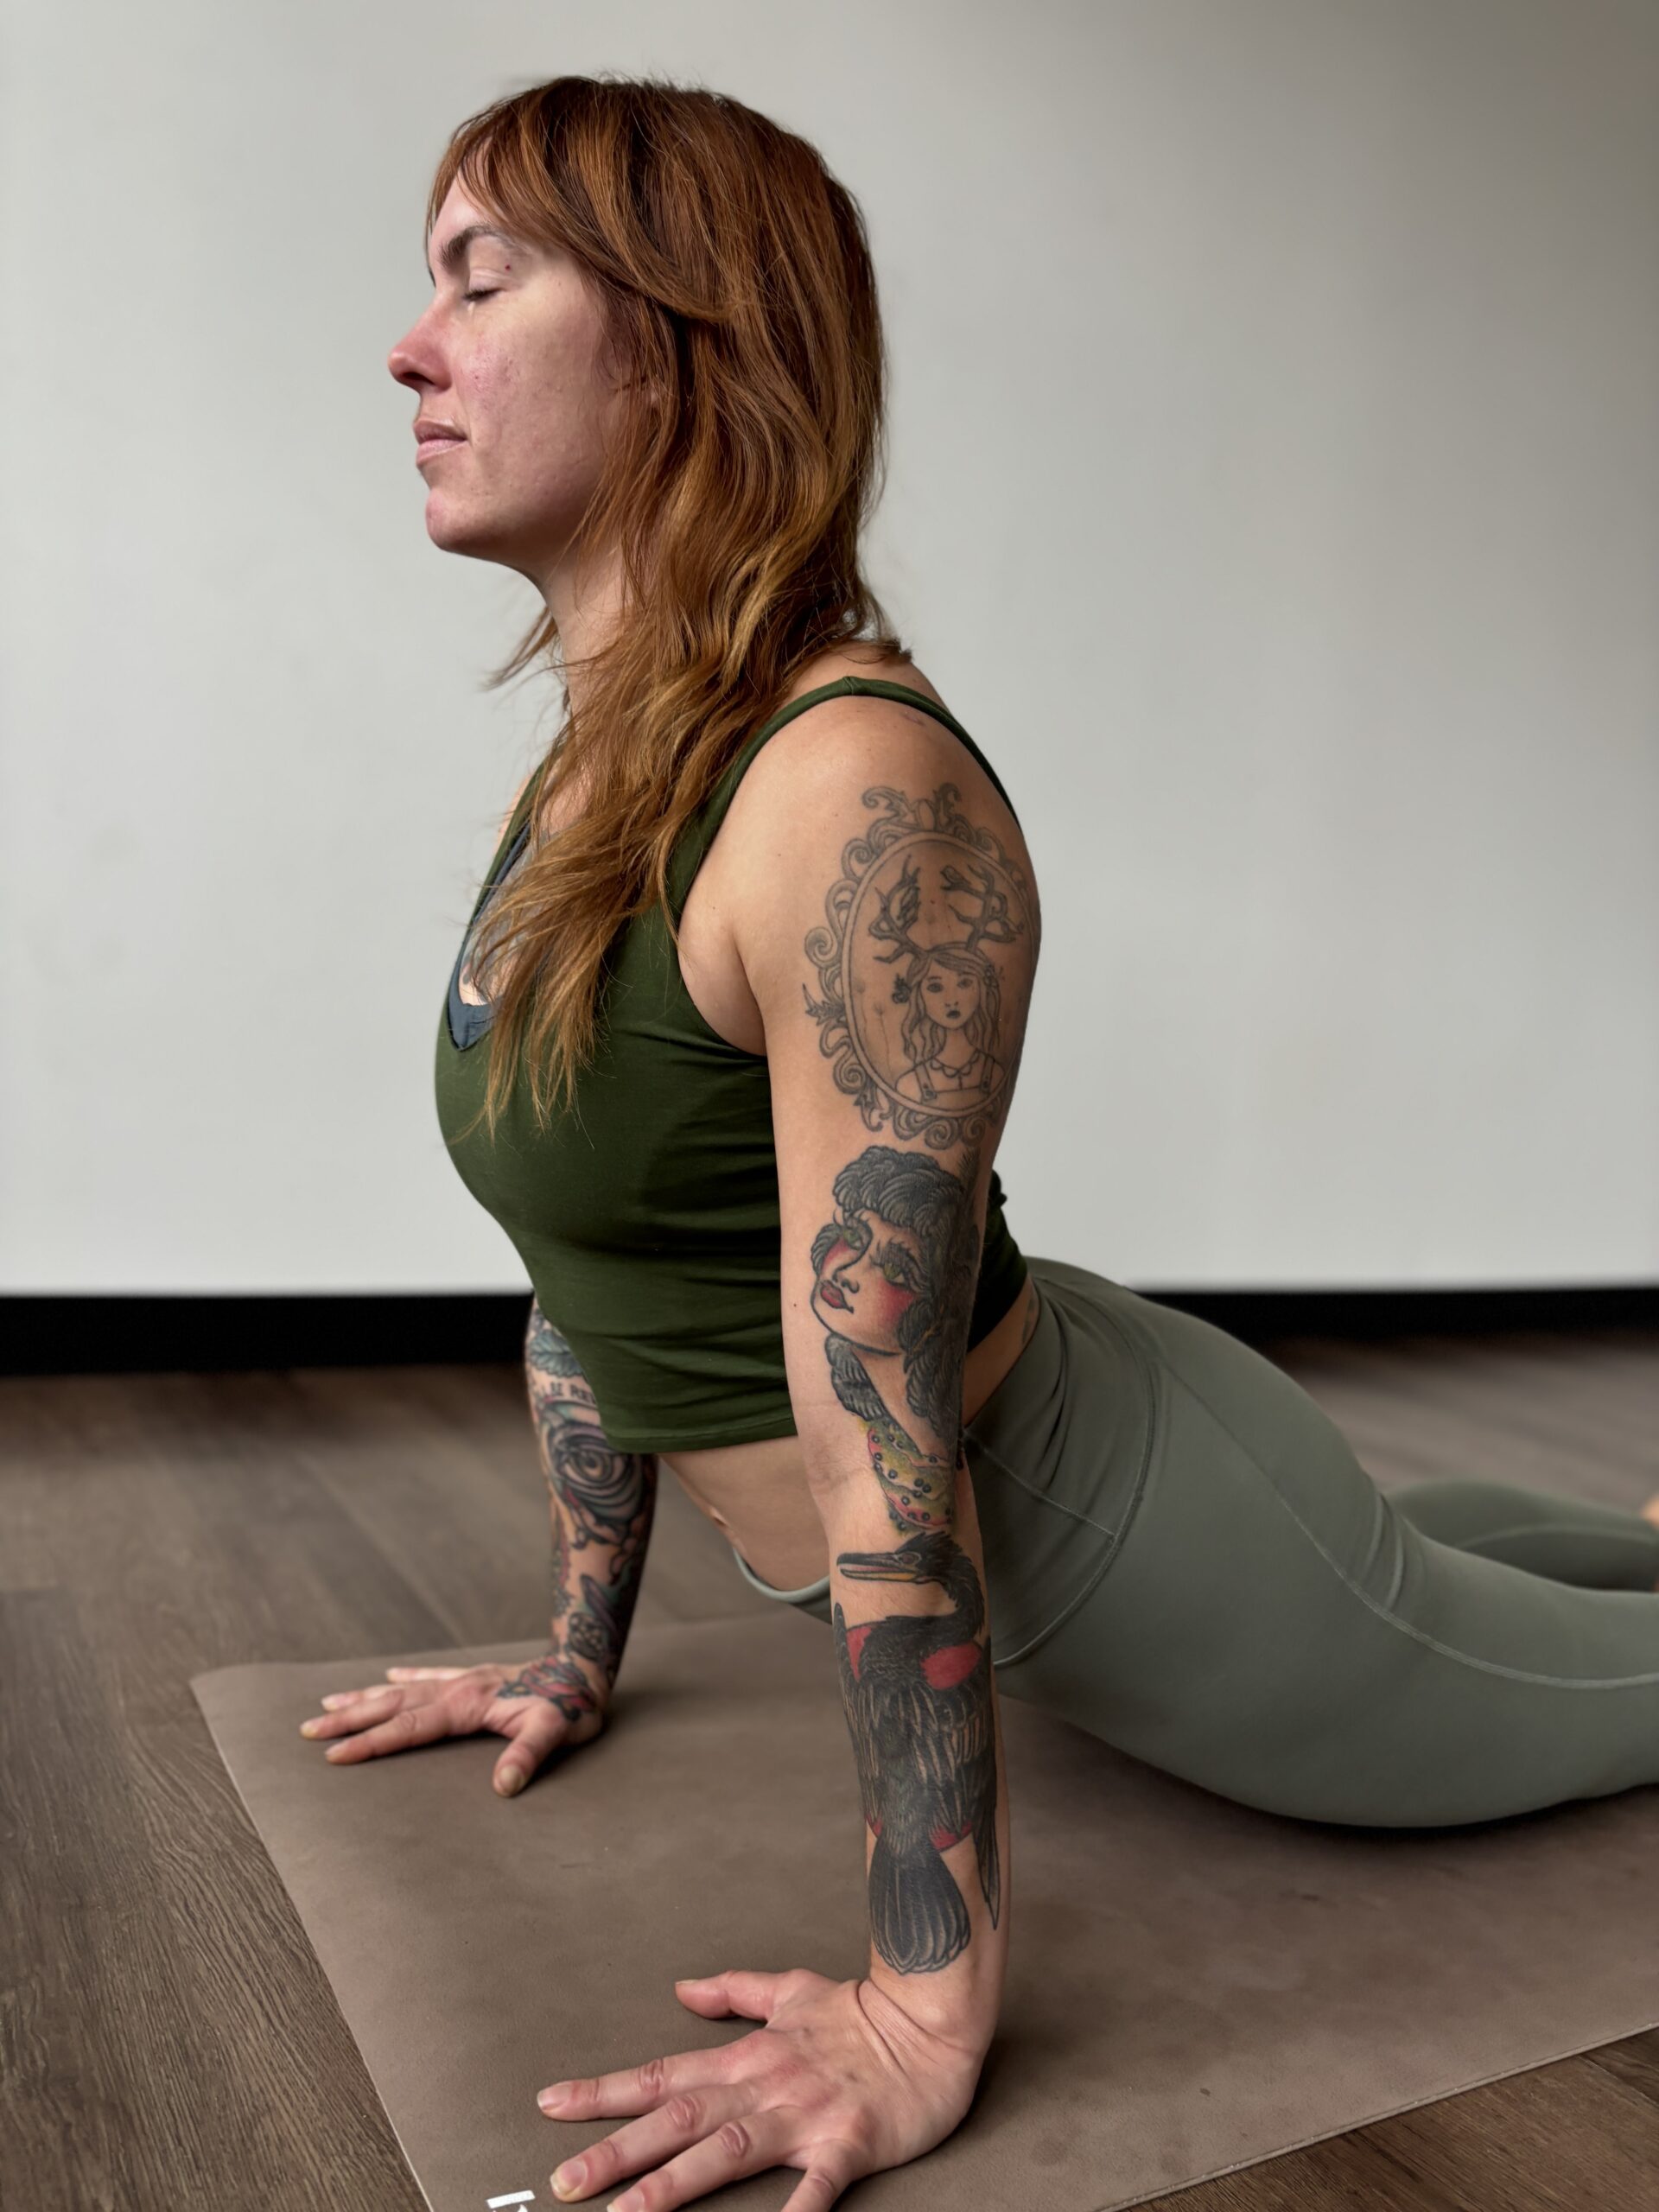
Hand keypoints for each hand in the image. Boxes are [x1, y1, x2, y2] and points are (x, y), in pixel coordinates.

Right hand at [298, 1657, 605, 1795]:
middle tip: (306, 1729)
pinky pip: (430, 1673)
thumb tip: (503, 1786)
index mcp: (467, 1705)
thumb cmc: (574, 1705)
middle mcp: (457, 1689)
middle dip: (350, 1718)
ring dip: (366, 1696)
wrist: (587, 1668)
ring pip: (403, 1687)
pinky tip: (389, 1673)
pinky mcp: (475, 1677)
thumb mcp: (556, 1732)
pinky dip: (406, 1674)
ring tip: (328, 1702)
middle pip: (392, 1704)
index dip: (370, 1743)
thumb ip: (528, 1756)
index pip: (408, 1727)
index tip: (333, 1756)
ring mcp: (464, 1680)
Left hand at [537, 1967, 984, 2210]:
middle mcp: (764, 2085)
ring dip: (673, 2186)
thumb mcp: (789, 1989)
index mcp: (747, 2056)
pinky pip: (817, 2187)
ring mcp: (804, 2115)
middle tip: (564, 2181)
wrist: (931, 2017)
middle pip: (679, 2120)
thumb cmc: (859, 2011)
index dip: (605, 2092)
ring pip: (726, 2152)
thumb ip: (733, 1992)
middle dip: (617, 2151)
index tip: (551, 2105)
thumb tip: (680, 1990)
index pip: (662, 2076)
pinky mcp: (850, 2142)